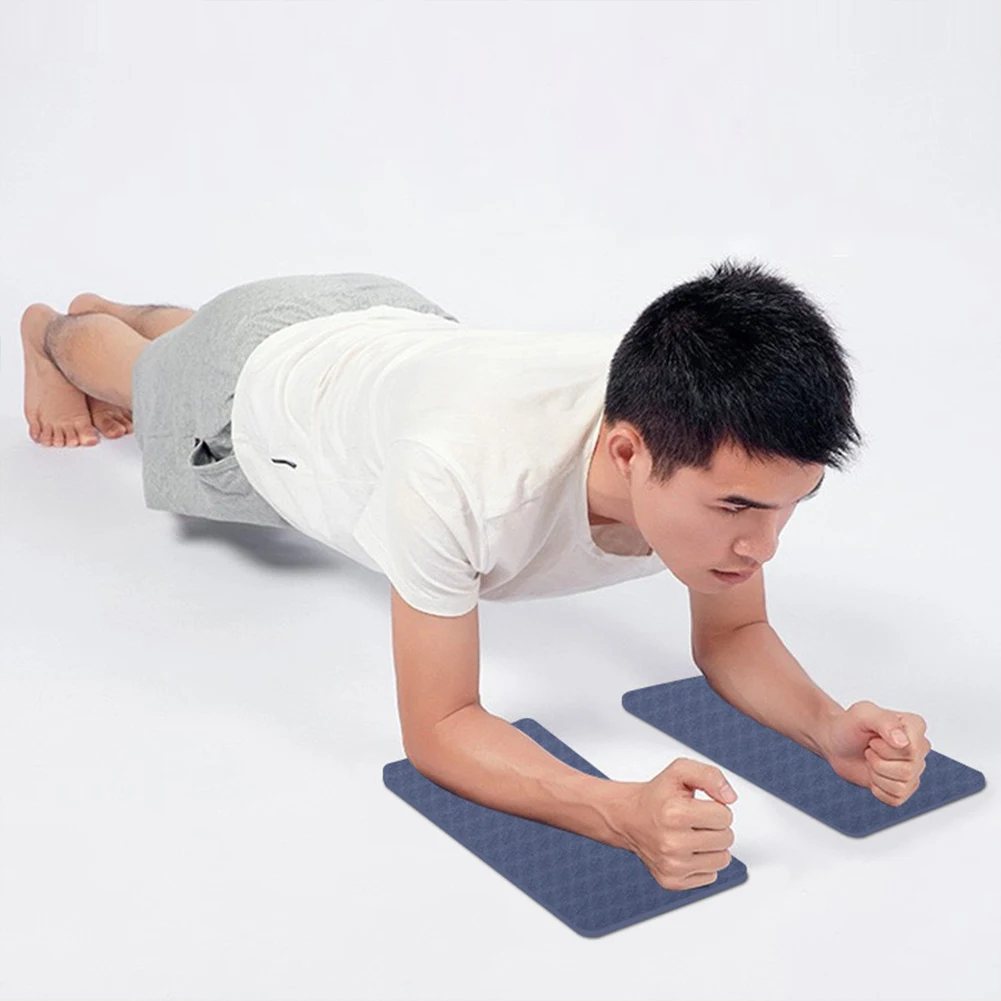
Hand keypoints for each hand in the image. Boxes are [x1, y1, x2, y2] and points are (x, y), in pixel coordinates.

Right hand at [622, 758, 736, 890]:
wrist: (628, 817)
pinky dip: (703, 863)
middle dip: (716, 827)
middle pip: (726, 839)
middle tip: (695, 820)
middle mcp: (672, 843)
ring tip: (693, 835)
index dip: (716, 807)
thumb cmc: (656, 796)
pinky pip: (711, 876)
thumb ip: (710, 775)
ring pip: (722, 860)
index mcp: (675, 813)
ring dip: (712, 846)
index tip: (699, 806)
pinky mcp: (671, 881)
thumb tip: (730, 797)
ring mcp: (672, 865)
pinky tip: (687, 851)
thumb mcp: (680, 771)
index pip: (725, 816)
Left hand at [820, 701, 930, 805]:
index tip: (873, 738)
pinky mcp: (905, 786)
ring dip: (877, 775)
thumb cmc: (848, 726)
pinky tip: (872, 774)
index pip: (912, 750)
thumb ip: (884, 721)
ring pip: (902, 786)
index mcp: (915, 726)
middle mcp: (920, 748)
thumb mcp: (862, 714)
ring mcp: (914, 768)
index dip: (885, 749)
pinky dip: (878, 789)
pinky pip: (896, 799)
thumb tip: (903, 742)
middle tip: (869, 749)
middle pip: (907, 770)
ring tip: (870, 760)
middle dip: (878, 762)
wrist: (835, 744)